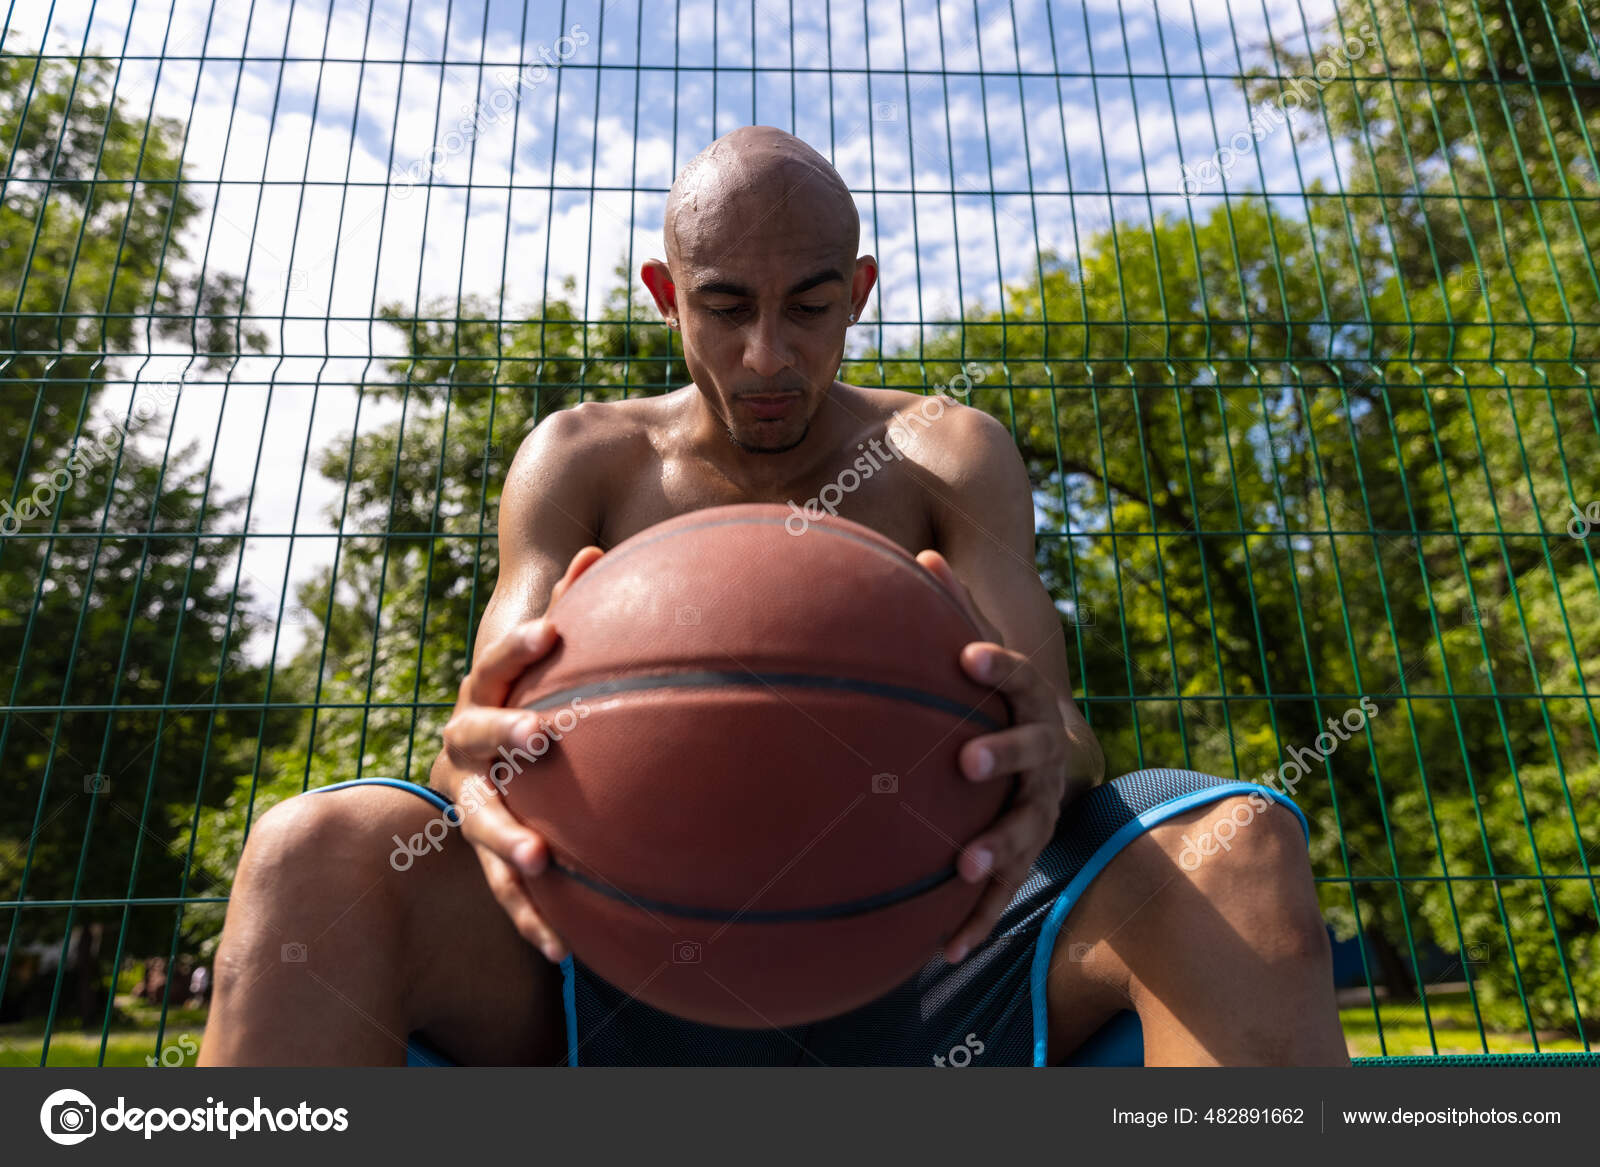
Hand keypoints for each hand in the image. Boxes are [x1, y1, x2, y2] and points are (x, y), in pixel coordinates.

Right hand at [437, 546, 603, 961]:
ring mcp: (468, 804)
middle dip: (505, 733)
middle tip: (543, 734)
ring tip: (539, 857)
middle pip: (471, 736)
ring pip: (477, 821)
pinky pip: (503, 891)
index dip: (518, 648)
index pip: (494, 666)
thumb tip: (596, 548)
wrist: (472, 775)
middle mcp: (465, 751)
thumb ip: (569, 607)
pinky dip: (529, 919)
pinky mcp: (484, 856)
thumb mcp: (539, 666)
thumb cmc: (525, 706)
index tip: (554, 631)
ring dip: (507, 837)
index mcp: (483, 700)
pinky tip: (560, 952)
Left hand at [916, 549, 1073, 962]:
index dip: (997, 665)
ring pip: (1026, 831)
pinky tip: (942, 952)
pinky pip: (1003, 893)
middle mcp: (1044, 756)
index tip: (964, 657)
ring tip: (963, 867)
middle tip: (966, 761)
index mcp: (1029, 704)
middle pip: (1031, 755)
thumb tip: (924, 556)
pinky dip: (976, 921)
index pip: (1018, 677)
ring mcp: (1040, 810)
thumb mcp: (982, 655)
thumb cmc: (994, 700)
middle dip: (1003, 756)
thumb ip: (956, 614)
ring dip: (997, 849)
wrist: (1053, 757)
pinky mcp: (1027, 857)